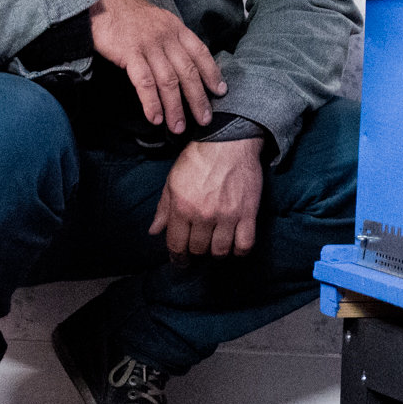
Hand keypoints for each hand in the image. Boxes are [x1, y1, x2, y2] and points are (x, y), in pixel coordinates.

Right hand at [87, 0, 226, 131]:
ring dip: (175, 107)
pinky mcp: (130, 53)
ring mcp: (149, 45)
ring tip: (178, 127)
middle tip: (204, 119)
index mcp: (176, 28)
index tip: (220, 91)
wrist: (100, 2)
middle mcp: (166, 37)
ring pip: (168, 81)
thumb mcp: (158, 20)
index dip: (212, 73)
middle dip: (198, 98)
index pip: (200, 52)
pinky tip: (155, 117)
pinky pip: (144, 82)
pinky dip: (151, 102)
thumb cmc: (128, 15)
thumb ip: (171, 39)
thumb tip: (183, 63)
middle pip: (188, 72)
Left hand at [150, 138, 264, 261]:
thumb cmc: (198, 158)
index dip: (176, 257)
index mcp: (182, 207)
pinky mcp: (247, 213)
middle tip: (198, 249)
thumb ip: (163, 208)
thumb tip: (154, 231)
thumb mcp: (173, 180)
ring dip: (215, 253)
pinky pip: (245, 244)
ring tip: (214, 246)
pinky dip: (239, 251)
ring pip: (220, 251)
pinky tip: (234, 246)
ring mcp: (227, 216)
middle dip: (195, 252)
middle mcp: (203, 215)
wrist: (228, 142)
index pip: (176, 244)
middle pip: (198, 249)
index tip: (179, 261)